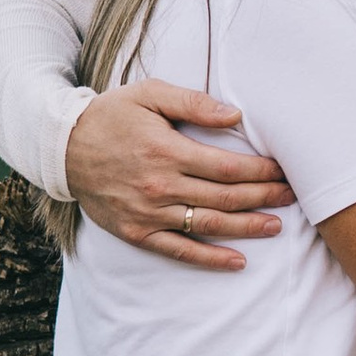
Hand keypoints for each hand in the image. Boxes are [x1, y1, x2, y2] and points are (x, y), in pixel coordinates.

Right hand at [62, 79, 294, 267]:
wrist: (63, 148)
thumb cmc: (111, 115)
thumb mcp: (149, 94)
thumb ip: (193, 103)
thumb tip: (235, 115)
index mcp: (168, 150)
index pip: (229, 167)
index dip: (262, 172)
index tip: (284, 170)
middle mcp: (161, 186)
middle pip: (226, 197)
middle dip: (264, 197)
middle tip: (292, 197)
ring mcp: (149, 213)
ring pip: (209, 225)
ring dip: (247, 227)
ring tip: (276, 226)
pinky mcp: (137, 232)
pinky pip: (180, 250)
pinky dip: (210, 258)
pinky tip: (237, 261)